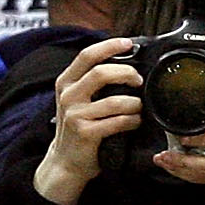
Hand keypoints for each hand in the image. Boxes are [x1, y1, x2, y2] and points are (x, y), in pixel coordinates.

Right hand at [33, 37, 142, 204]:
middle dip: (127, 74)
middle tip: (139, 81)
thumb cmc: (78, 128)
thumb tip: (125, 63)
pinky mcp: (85, 132)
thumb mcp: (78, 99)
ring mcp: (75, 114)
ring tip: (139, 108)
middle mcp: (68, 96)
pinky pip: (118, 121)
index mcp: (66, 82)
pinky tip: (134, 122)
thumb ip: (93, 82)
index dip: (109, 46)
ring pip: (115, 100)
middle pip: (101, 73)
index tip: (128, 43)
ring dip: (134, 103)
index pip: (87, 56)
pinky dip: (132, 121)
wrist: (66, 161)